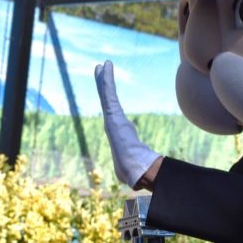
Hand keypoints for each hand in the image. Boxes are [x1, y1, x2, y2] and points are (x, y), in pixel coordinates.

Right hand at [94, 60, 160, 188]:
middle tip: (100, 70)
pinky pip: (108, 93)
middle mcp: (112, 122)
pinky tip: (106, 67)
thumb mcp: (135, 163)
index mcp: (118, 130)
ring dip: (104, 79)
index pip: (113, 109)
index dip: (109, 98)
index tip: (107, 89)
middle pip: (107, 98)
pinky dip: (106, 80)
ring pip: (106, 94)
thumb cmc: (134, 168)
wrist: (133, 167)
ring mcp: (111, 117)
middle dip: (103, 84)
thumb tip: (142, 177)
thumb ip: (137, 164)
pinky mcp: (112, 114)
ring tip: (103, 65)